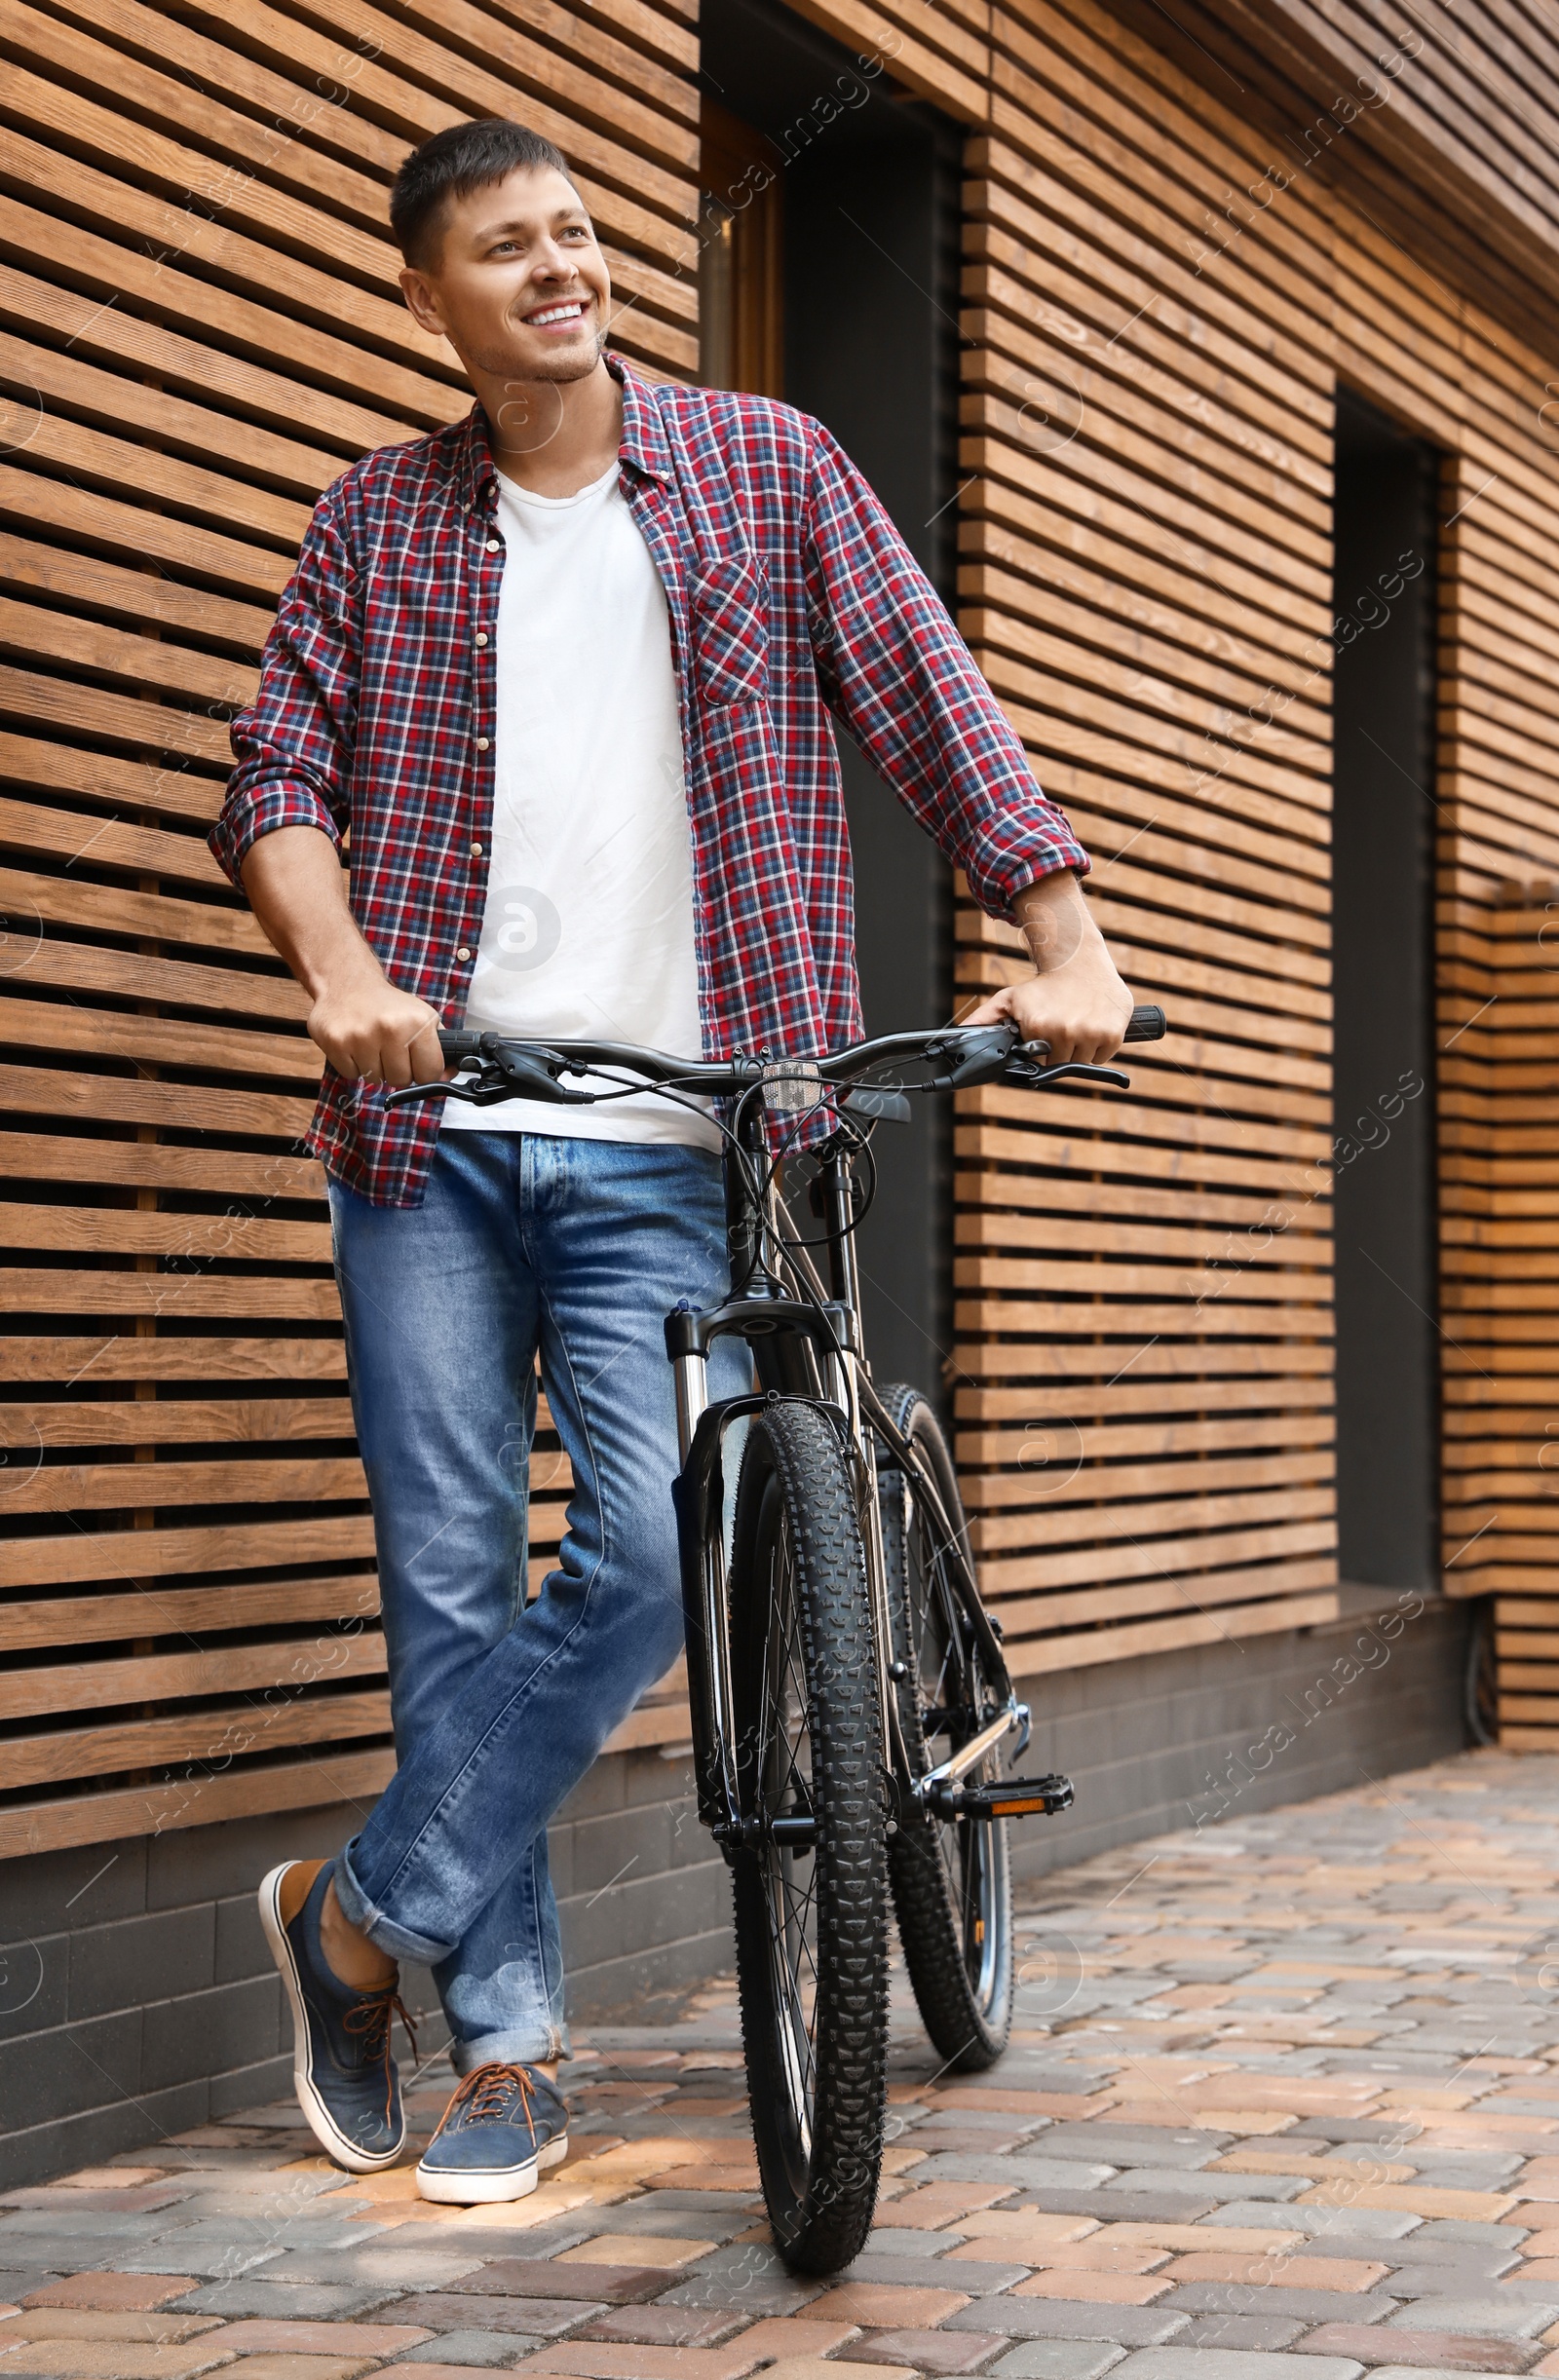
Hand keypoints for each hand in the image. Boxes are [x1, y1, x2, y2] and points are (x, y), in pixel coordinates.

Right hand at [307, 958, 444, 1088]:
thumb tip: (446, 1079)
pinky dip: (354, 1065)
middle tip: (389, 1049)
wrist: (347, 983)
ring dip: (374, 1067)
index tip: (416, 1061)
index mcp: (418, 1022)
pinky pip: (351, 1075)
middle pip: (402, 1080)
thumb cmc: (388, 1006)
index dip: (424, 1071)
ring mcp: (361, 1037)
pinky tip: (355, 1044)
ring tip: (371, 1044)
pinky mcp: (337, 1043)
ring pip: (376, 1080)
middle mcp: (391, 1029)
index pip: (430, 1073)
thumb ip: (438, 1050)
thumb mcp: (422, 1018)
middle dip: (397, 1070)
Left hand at [961, 869, 1132, 1063]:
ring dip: (1079, 1051)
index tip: (1043, 1037)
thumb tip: (960, 1034)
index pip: (1038, 1064)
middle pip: (1060, 1065)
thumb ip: (985, 1018)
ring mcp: (1091, 1033)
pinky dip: (1099, 1048)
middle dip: (1059, 1052)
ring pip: (1082, 1063)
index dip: (1040, 1053)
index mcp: (1039, 1026)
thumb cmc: (1043, 985)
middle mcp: (1065, 1031)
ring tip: (1075, 1027)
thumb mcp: (1011, 999)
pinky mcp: (1113, 1033)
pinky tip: (1091, 1027)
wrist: (1079, 962)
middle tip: (1060, 1030)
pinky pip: (1102, 1058)